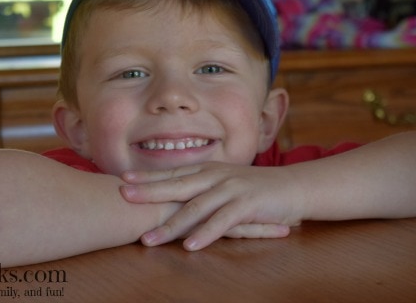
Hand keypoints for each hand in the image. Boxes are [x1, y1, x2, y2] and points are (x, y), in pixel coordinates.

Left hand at [120, 162, 302, 250]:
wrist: (292, 187)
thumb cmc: (255, 188)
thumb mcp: (226, 181)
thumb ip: (203, 184)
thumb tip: (176, 192)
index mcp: (209, 170)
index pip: (173, 172)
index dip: (148, 177)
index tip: (123, 179)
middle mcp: (216, 176)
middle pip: (177, 185)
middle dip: (149, 192)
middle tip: (123, 196)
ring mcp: (231, 189)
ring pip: (195, 207)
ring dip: (170, 225)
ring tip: (149, 240)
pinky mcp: (247, 205)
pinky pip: (222, 221)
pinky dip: (205, 234)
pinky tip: (190, 246)